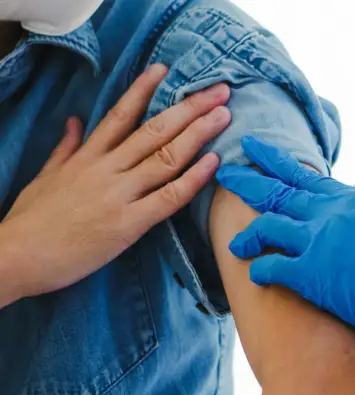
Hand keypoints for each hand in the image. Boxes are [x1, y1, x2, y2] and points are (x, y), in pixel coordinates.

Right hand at [0, 64, 230, 305]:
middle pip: (155, 130)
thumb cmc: (31, 221)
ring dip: (199, 134)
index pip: (119, 114)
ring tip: (225, 115)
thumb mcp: (45, 176)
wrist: (16, 257)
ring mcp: (119, 194)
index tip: (166, 69)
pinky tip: (213, 161)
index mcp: (87, 157)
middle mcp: (106, 169)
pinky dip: (193, 178)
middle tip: (220, 91)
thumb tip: (74, 121)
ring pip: (166, 157)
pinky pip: (168, 197)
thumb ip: (65, 148)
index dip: (144, 89)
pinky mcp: (128, 223)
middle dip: (189, 108)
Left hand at [216, 137, 354, 346]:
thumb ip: (349, 216)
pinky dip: (259, 270)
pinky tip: (256, 275)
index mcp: (346, 199)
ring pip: (266, 226)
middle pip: (275, 191)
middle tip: (225, 174)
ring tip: (235, 244)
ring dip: (247, 236)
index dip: (271, 160)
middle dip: (246, 182)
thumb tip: (332, 218)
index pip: (300, 174)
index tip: (251, 148)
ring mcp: (317, 240)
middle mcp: (328, 212)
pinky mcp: (310, 273)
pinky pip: (270, 266)